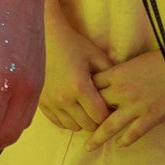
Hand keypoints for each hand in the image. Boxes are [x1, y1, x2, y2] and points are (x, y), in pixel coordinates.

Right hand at [37, 0, 110, 133]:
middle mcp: (63, 99)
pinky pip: (58, 122)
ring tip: (85, 108)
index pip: (101, 117)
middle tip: (99, 107)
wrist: (45, 37)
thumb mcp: (97, 56)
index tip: (111, 106)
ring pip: (73, 127)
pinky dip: (67, 119)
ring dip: (82, 121)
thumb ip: (112, 76)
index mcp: (80, 88)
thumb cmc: (73, 45)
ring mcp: (50, 102)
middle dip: (97, 119)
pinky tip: (72, 108)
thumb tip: (123, 94)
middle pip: (88, 125)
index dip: (109, 113)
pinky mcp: (41, 102)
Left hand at [85, 47, 164, 149]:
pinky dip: (125, 140)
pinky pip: (134, 133)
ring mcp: (136, 105)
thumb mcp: (133, 62)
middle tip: (77, 127)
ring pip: (109, 125)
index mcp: (116, 74)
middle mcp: (121, 91)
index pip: (89, 87)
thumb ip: (120, 74)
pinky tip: (120, 145)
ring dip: (97, 138)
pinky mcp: (152, 116)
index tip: (75, 105)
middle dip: (85, 118)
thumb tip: (110, 82)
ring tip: (88, 147)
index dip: (81, 96)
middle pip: (94, 107)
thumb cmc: (163, 59)